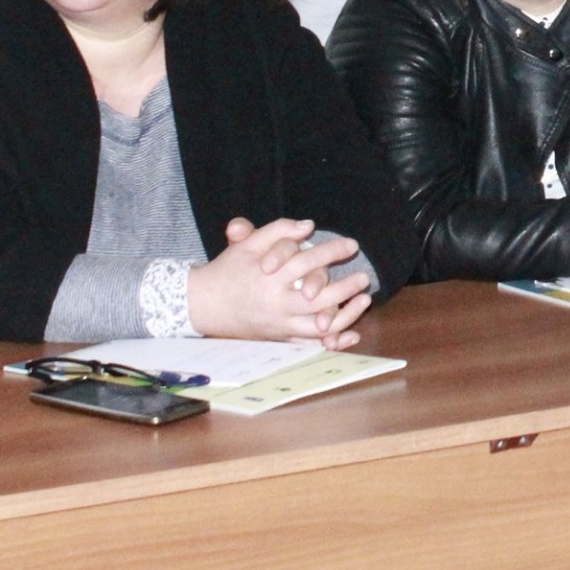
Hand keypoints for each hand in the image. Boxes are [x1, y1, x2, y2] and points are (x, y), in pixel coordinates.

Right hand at [190, 216, 372, 349]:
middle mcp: (275, 304)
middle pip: (317, 298)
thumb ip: (277, 231)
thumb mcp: (247, 245)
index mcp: (269, 279)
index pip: (306, 262)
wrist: (203, 304)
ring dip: (345, 314)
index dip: (331, 252)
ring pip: (317, 326)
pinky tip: (351, 334)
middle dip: (345, 287)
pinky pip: (309, 344)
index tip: (353, 244)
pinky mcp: (278, 339)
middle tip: (365, 277)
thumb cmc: (228, 270)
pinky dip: (331, 341)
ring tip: (364, 300)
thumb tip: (308, 225)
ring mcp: (278, 325)